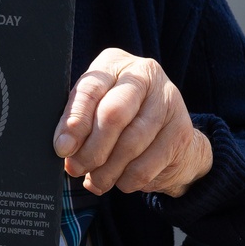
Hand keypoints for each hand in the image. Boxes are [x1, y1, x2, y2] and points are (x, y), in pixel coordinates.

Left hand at [53, 49, 212, 197]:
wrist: (168, 136)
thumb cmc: (121, 119)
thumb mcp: (93, 112)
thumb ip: (77, 125)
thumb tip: (65, 148)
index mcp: (114, 64)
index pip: (90, 89)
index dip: (75, 122)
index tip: (63, 148)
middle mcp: (144, 74)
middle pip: (113, 114)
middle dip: (91, 149)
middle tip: (76, 168)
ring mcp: (168, 100)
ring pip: (131, 143)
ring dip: (107, 170)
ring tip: (96, 180)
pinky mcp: (181, 130)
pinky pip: (147, 164)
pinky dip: (128, 179)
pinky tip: (121, 181)